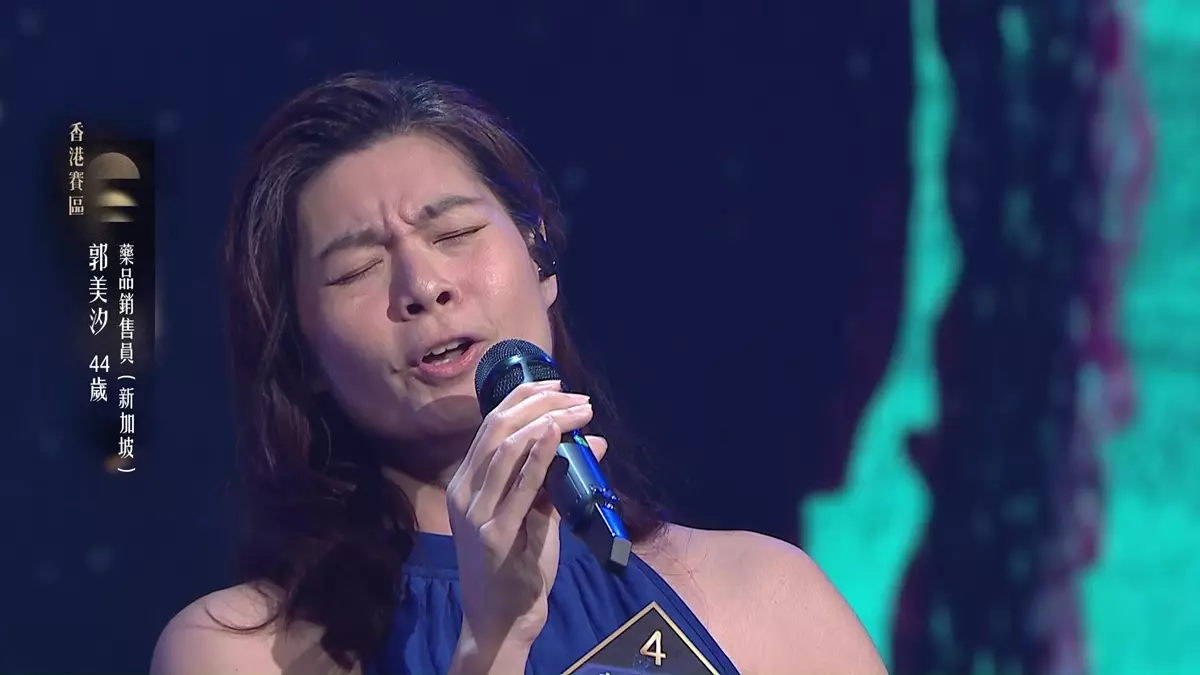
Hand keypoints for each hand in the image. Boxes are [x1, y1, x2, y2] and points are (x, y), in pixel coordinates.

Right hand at [446, 379, 608, 672]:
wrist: (501, 621)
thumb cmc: (518, 567)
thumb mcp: (536, 515)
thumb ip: (557, 479)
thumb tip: (593, 441)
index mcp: (467, 482)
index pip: (491, 424)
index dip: (523, 396)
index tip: (558, 383)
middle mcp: (464, 492)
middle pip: (497, 428)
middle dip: (539, 402)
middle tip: (576, 395)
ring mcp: (475, 513)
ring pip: (505, 448)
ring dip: (547, 421)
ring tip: (579, 411)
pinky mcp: (494, 536)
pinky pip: (517, 486)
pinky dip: (537, 455)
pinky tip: (555, 434)